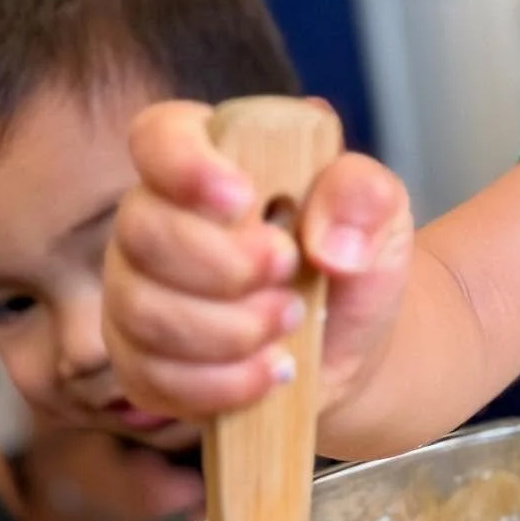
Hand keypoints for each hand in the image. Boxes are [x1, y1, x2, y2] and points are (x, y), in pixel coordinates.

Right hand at [103, 101, 413, 421]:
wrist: (353, 341)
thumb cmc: (353, 256)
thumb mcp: (382, 212)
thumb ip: (364, 196)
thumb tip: (327, 241)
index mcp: (210, 156)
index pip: (159, 137)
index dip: (184, 165)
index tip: (241, 198)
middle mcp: (156, 218)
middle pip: (141, 232)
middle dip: (224, 265)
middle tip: (290, 272)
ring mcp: (137, 292)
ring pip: (143, 313)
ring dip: (229, 329)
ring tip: (293, 321)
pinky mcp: (140, 363)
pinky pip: (152, 377)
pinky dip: (222, 383)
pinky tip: (273, 371)